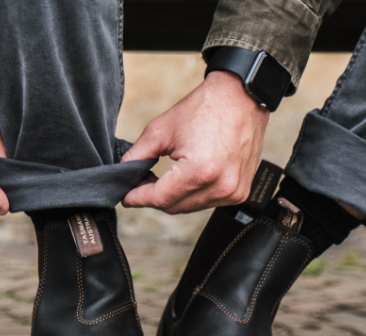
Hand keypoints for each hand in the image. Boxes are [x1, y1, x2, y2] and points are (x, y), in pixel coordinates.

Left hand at [121, 71, 268, 213]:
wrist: (241, 97)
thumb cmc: (204, 108)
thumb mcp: (161, 129)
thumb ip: (137, 155)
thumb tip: (124, 172)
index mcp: (200, 172)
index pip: (160, 198)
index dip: (138, 198)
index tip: (126, 196)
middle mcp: (220, 186)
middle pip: (174, 207)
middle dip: (154, 197)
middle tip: (143, 181)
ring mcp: (233, 192)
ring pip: (189, 208)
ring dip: (174, 197)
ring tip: (165, 178)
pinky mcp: (240, 192)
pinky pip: (207, 202)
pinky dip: (193, 194)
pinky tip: (187, 178)